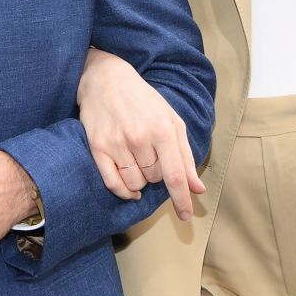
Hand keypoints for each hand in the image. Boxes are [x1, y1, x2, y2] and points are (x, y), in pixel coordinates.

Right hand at [77, 47, 204, 220]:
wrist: (105, 79)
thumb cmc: (143, 100)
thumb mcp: (171, 121)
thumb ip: (186, 156)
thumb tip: (197, 189)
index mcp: (163, 129)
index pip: (175, 175)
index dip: (182, 199)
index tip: (185, 216)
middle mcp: (140, 137)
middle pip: (155, 179)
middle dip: (157, 173)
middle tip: (150, 152)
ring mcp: (117, 143)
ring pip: (135, 183)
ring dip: (140, 179)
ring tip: (137, 159)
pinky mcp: (97, 147)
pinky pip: (113, 183)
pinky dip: (124, 190)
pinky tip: (129, 186)